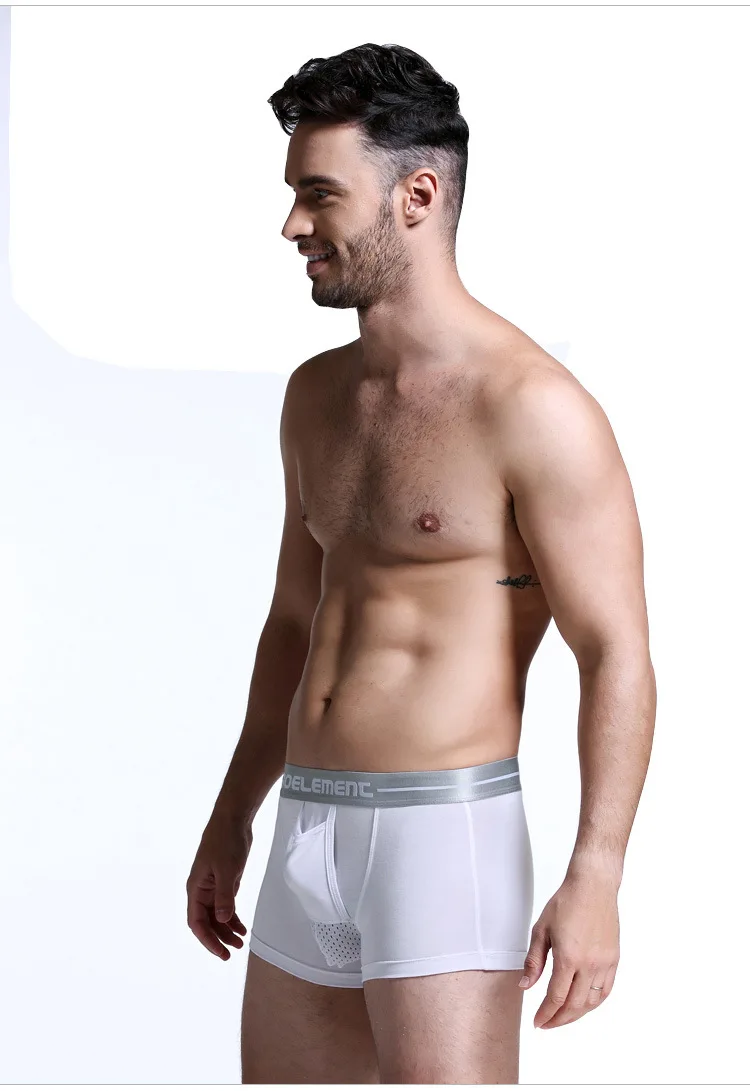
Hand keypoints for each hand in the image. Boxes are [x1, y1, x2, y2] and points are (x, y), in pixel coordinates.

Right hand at [186, 817, 251, 959]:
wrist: (233, 820)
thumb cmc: (225, 841)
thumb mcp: (226, 870)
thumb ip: (224, 896)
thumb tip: (224, 920)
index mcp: (196, 889)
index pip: (196, 922)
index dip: (207, 939)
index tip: (221, 952)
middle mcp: (201, 891)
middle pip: (206, 922)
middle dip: (218, 938)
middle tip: (232, 953)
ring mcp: (213, 887)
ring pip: (216, 916)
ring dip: (226, 930)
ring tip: (240, 943)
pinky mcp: (224, 882)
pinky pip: (225, 906)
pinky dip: (232, 917)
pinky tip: (241, 927)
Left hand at [518, 870, 619, 1028]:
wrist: (593, 886)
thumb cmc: (566, 902)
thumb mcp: (541, 929)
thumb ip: (533, 961)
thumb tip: (525, 986)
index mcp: (569, 957)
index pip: (556, 997)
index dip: (546, 1014)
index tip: (538, 1021)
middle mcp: (590, 964)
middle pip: (575, 1006)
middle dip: (559, 1019)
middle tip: (547, 1024)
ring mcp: (604, 963)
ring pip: (592, 1002)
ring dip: (576, 1015)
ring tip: (562, 1017)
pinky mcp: (614, 959)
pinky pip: (606, 990)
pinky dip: (594, 1003)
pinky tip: (583, 1005)